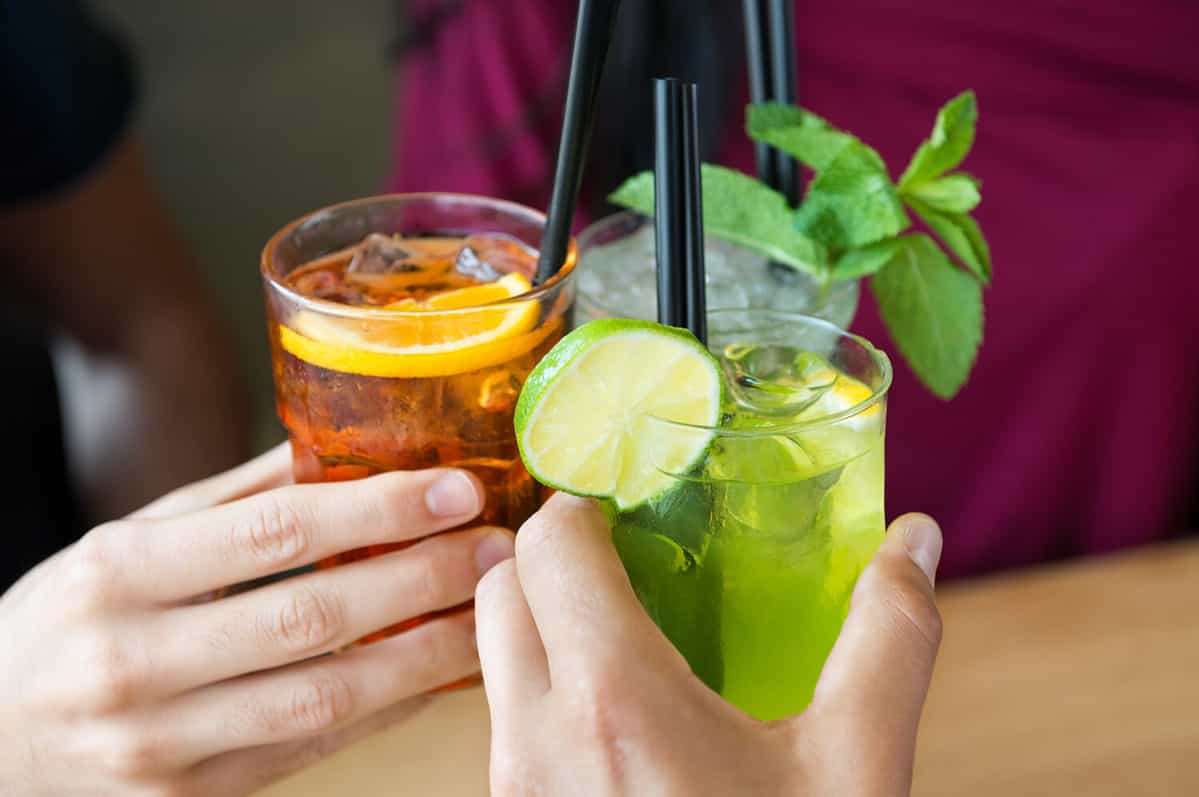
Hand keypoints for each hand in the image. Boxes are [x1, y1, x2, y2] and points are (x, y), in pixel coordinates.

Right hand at [0, 445, 514, 795]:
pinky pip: (312, 751)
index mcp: (119, 573)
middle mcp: (134, 662)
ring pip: (325, 698)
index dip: (377, 510)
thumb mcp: (123, 543)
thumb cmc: (66, 623)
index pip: (274, 532)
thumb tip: (335, 451)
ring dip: (425, 654)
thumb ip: (228, 504)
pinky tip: (439, 673)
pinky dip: (386, 709)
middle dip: (422, 579)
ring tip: (492, 613)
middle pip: (312, 616)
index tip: (454, 488)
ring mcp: (160, 745)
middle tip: (498, 548)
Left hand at [477, 494, 941, 795]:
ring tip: (627, 629)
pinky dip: (541, 685)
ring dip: (543, 622)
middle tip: (625, 558)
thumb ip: (888, 639)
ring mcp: (511, 788)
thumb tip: (916, 541)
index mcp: (614, 704)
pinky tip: (618, 710)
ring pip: (493, 658)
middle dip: (553, 557)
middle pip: (502, 590)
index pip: (547, 547)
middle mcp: (535, 742)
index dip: (583, 508)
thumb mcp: (856, 769)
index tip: (629, 508)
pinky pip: (503, 719)